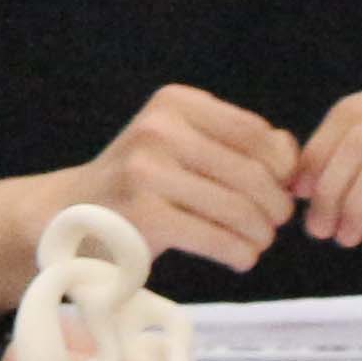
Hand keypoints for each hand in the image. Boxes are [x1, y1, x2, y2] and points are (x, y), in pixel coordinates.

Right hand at [72, 86, 297, 279]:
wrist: (69, 214)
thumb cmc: (141, 183)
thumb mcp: (181, 145)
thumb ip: (237, 142)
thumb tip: (292, 156)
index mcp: (174, 103)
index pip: (256, 133)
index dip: (282, 167)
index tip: (279, 189)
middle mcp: (159, 128)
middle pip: (253, 173)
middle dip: (275, 207)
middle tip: (272, 225)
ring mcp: (147, 171)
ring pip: (240, 208)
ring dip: (261, 234)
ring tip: (256, 243)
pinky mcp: (145, 214)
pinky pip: (218, 238)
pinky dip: (240, 253)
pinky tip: (240, 258)